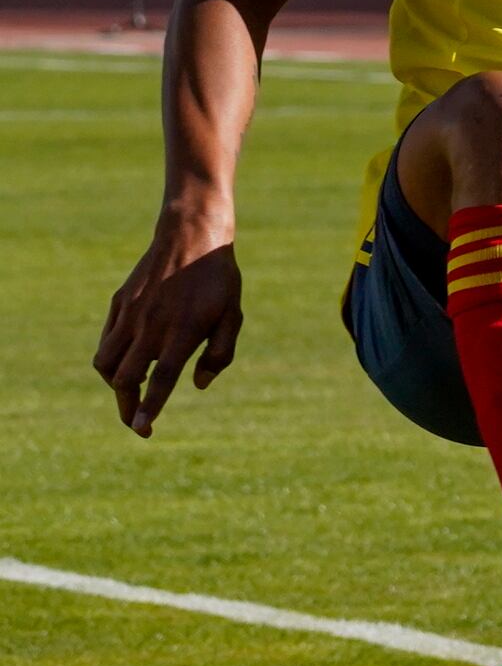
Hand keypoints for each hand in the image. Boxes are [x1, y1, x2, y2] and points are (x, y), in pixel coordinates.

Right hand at [94, 217, 244, 436]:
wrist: (191, 237)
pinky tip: (126, 364)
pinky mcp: (119, 303)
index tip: (143, 428)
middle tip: (137, 423)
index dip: (150, 407)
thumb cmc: (218, 281)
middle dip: (128, 408)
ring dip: (115, 385)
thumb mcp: (232, 316)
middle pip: (125, 379)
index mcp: (182, 332)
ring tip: (131, 394)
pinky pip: (106, 342)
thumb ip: (219, 354)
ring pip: (106, 363)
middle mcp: (151, 326)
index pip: (159, 379)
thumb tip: (198, 385)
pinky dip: (110, 360)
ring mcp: (130, 314)